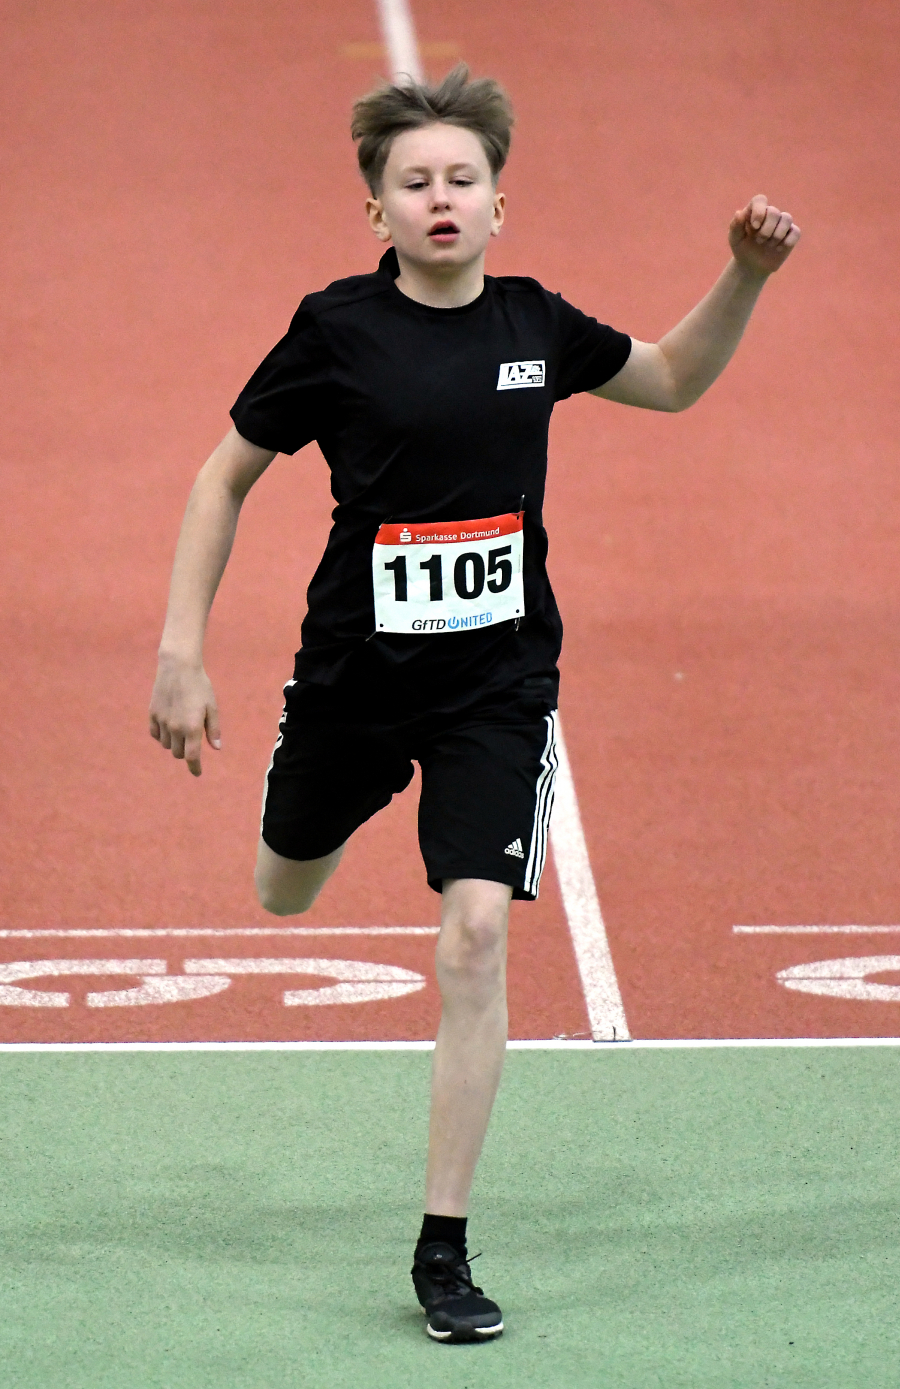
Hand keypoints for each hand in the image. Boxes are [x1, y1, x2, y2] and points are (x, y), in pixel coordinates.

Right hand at [149, 657, 220, 776]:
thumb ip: (213, 729)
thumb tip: (217, 748)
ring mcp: (161, 721)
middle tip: (192, 743)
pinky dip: (161, 736)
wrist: (178, 667)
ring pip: (166, 745)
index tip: (197, 773)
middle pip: (178, 753)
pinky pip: (155, 734)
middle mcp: (175, 728)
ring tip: (181, 731)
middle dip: (186, 753)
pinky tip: (168, 728)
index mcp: (192, 728)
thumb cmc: (200, 686)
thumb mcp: (211, 707)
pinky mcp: (152, 714)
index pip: (191, 757)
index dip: (195, 768)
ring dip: (174, 744)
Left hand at [729, 194, 800, 276]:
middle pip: (774, 212)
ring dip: (777, 234)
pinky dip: (788, 241)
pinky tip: (778, 249)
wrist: (752, 266)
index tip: (754, 227)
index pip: (760, 200)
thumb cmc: (742, 248)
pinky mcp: (791, 235)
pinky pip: (796, 232)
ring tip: (768, 245)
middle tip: (759, 241)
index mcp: (755, 211)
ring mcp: (782, 223)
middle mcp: (770, 214)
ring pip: (787, 218)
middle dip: (766, 229)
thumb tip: (739, 213)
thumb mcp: (735, 239)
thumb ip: (735, 225)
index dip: (759, 211)